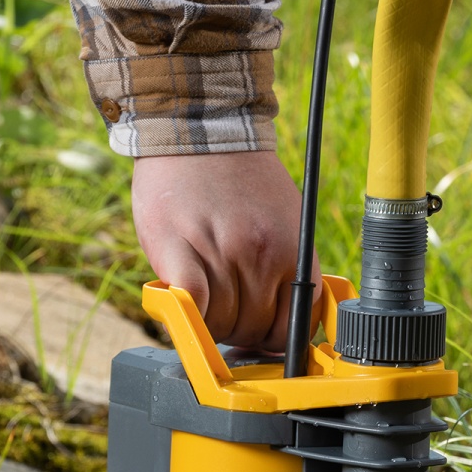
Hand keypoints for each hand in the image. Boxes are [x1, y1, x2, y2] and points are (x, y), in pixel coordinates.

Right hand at [131, 150, 322, 351]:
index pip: (290, 330)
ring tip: (202, 293)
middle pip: (251, 332)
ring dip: (209, 321)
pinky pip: (190, 306)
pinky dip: (187, 314)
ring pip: (220, 325)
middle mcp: (261, 257)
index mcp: (293, 254)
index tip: (257, 336)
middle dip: (237, 330)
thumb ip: (286, 273)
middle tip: (223, 308)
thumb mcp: (286, 226)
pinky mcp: (178, 250)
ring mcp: (221, 254)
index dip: (271, 341)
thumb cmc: (242, 183)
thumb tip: (279, 330)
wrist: (200, 130)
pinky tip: (185, 300)